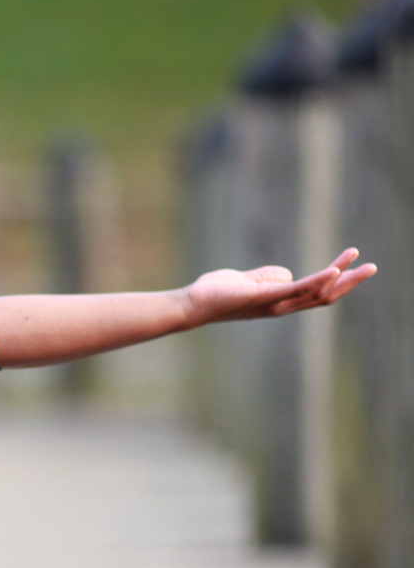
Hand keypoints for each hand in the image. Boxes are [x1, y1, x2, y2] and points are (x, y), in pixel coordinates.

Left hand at [183, 248, 375, 326]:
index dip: (338, 280)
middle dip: (350, 282)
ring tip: (360, 262)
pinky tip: (334, 272)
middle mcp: (282, 305)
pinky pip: (296, 289)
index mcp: (280, 300)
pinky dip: (316, 280)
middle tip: (372, 267)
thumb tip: (286, 274)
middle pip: (324, 295)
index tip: (355, 263)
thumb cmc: (218, 292)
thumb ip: (270, 276)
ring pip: (316, 292)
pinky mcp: (265, 297)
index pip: (317, 292)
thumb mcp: (250, 280)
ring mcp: (275, 303)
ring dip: (341, 277)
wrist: (195, 303)